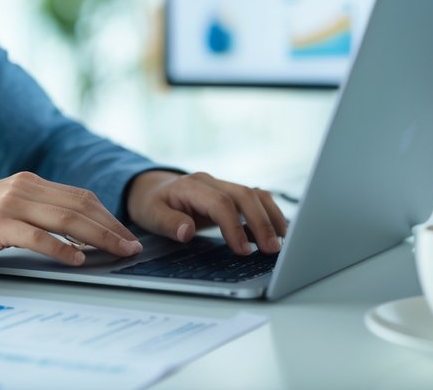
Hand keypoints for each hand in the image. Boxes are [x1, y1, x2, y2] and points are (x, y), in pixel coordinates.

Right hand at [0, 172, 144, 268]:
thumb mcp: (7, 213)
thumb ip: (36, 215)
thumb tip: (76, 236)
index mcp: (28, 184)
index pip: (80, 197)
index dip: (107, 216)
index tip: (127, 235)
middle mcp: (22, 187)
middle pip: (79, 206)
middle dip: (111, 227)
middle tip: (132, 247)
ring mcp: (8, 203)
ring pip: (64, 218)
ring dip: (97, 236)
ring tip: (117, 252)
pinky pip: (34, 235)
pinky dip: (59, 247)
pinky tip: (76, 259)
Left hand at [125, 170, 289, 254]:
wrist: (152, 189)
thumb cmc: (152, 204)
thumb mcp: (151, 216)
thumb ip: (169, 224)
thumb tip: (187, 232)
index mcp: (191, 186)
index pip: (220, 203)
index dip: (235, 227)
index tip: (244, 251)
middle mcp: (211, 182)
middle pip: (245, 196)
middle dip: (261, 223)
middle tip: (272, 250)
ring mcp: (222, 185)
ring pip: (255, 195)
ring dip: (271, 217)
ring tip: (281, 242)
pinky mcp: (230, 194)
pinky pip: (255, 199)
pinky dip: (268, 214)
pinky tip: (275, 233)